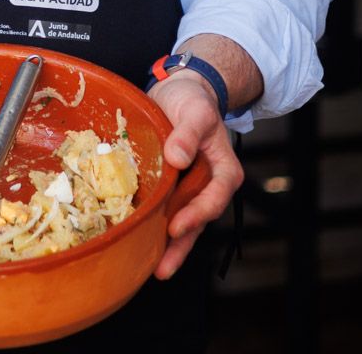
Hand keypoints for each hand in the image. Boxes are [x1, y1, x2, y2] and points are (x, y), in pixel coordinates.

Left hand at [146, 73, 242, 279]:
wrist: (179, 93)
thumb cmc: (192, 100)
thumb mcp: (195, 111)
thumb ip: (189, 133)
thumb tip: (178, 157)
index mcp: (224, 171)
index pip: (214, 198)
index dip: (196, 214)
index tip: (175, 226)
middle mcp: (209, 187)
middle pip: (198, 221)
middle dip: (181, 247)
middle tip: (162, 268)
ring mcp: (189, 191)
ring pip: (181, 224)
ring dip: (167, 247)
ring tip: (151, 268)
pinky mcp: (170, 190)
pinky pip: (163, 213)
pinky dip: (153, 229)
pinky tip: (138, 244)